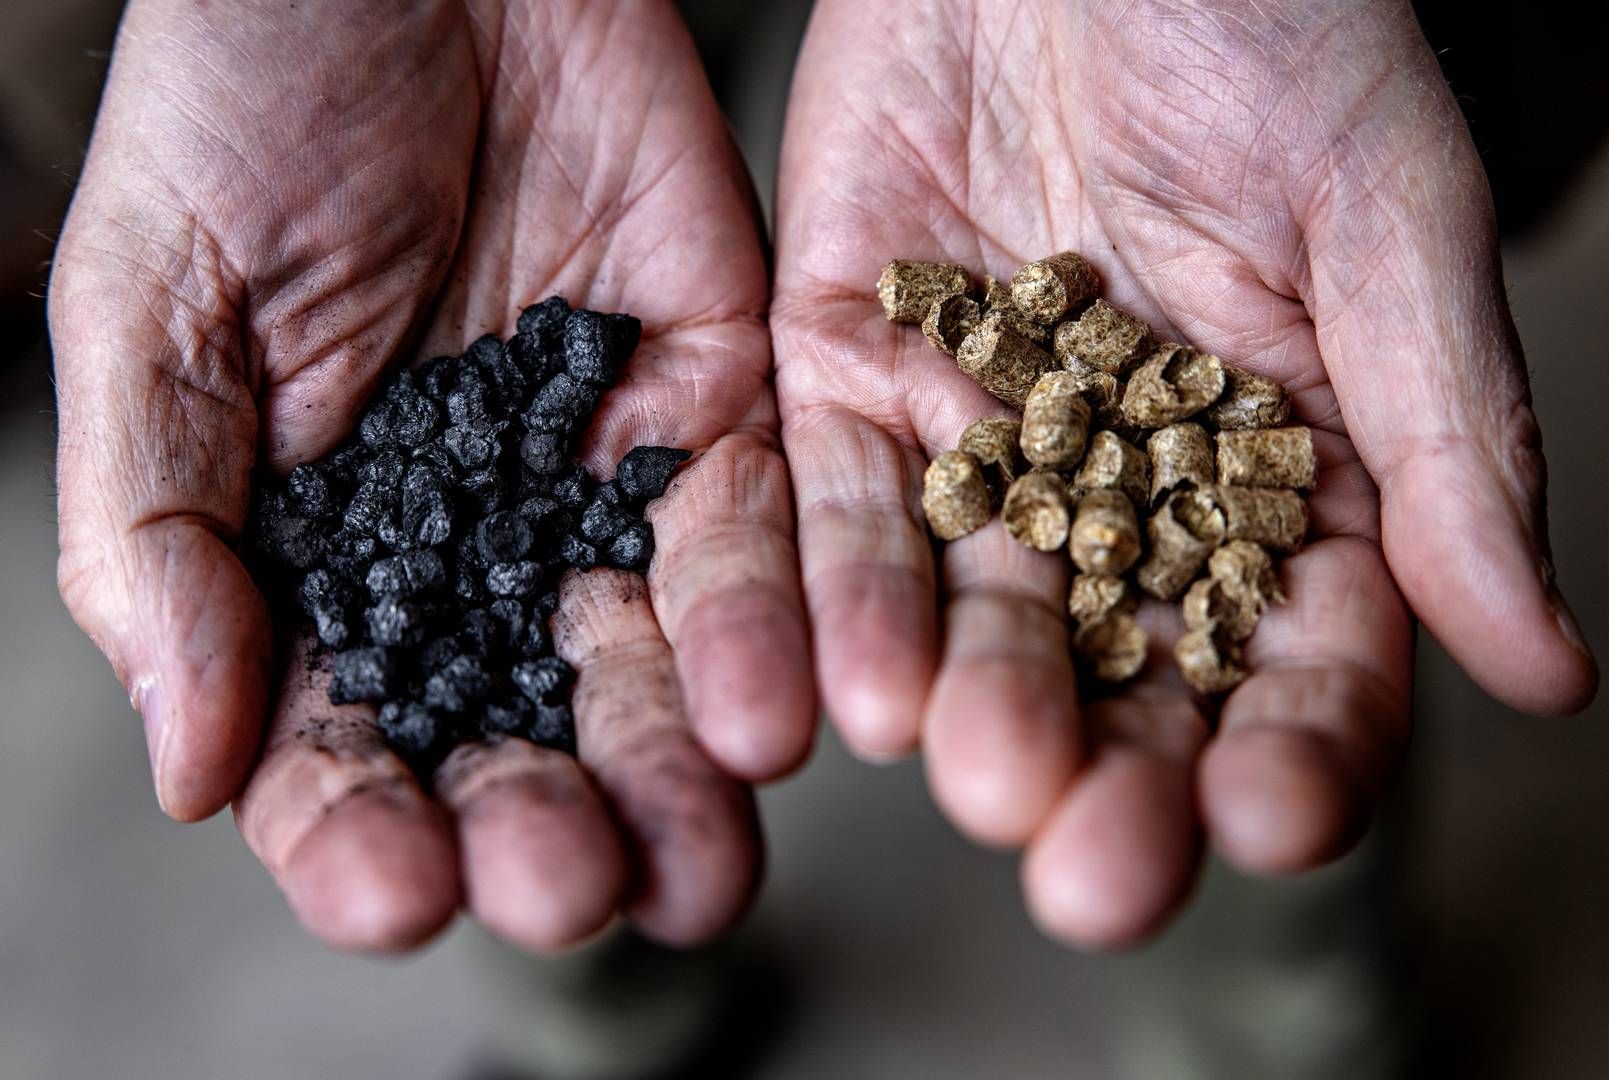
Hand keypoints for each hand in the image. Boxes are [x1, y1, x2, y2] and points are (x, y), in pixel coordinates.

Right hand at [52, 0, 812, 951]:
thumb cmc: (245, 111)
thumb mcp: (152, 311)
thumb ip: (159, 531)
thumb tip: (192, 765)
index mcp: (323, 554)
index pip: (340, 737)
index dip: (359, 826)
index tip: (396, 887)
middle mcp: (479, 546)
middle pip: (520, 730)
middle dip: (548, 823)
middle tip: (573, 889)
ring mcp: (603, 479)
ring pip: (653, 666)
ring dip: (676, 776)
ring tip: (695, 868)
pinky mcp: (718, 401)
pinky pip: (755, 533)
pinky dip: (763, 624)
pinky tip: (766, 716)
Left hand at [771, 0, 1596, 945]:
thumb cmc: (1266, 20)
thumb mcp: (1385, 212)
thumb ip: (1447, 439)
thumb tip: (1545, 664)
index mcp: (1278, 463)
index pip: (1300, 650)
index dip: (1297, 745)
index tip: (1275, 821)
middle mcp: (1119, 479)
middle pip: (1123, 666)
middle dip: (1110, 771)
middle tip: (1093, 868)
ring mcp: (979, 433)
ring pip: (974, 607)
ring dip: (973, 703)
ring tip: (974, 777)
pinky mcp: (849, 371)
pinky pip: (840, 505)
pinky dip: (841, 593)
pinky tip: (853, 687)